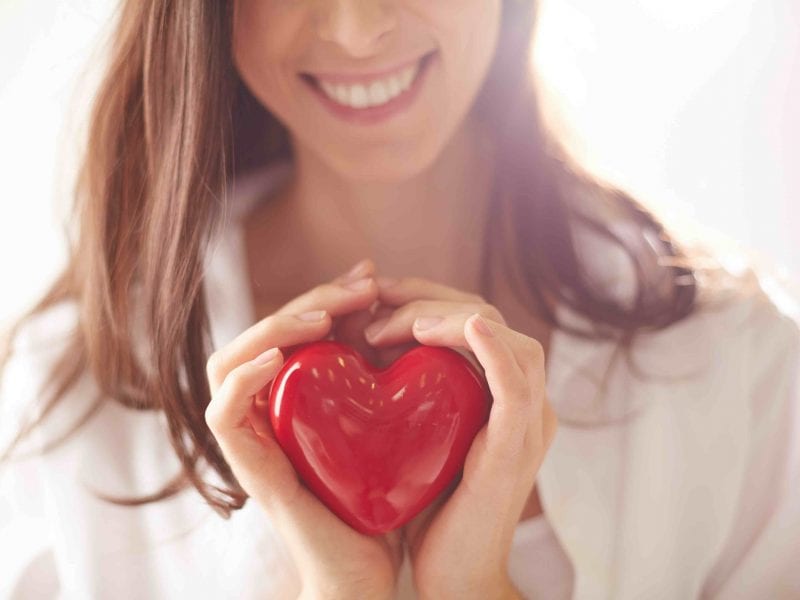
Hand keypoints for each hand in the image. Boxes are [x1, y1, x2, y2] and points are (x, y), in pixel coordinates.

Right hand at [204, 260, 401, 599]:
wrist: (371, 569)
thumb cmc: (380, 494)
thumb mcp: (385, 418)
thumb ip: (379, 373)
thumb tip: (404, 310)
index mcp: (295, 397)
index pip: (292, 328)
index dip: (326, 295)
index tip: (368, 276)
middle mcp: (266, 411)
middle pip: (262, 334)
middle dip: (311, 301)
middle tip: (360, 285)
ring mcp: (252, 439)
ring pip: (228, 362)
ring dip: (274, 329)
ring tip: (323, 317)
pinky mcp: (248, 468)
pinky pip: (222, 414)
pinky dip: (244, 379)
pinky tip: (281, 358)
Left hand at [364, 276, 558, 598]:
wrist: (452, 577)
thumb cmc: (430, 508)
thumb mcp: (420, 435)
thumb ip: (411, 392)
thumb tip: (365, 343)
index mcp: (501, 394)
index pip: (474, 319)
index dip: (428, 297)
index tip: (377, 295)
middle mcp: (524, 401)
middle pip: (490, 318)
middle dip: (431, 298)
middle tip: (377, 299)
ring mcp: (527, 423)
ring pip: (509, 339)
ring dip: (452, 318)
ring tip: (400, 323)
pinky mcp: (517, 447)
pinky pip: (516, 385)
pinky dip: (494, 350)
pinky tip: (466, 327)